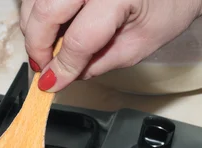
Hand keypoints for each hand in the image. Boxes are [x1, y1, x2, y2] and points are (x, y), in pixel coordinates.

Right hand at [19, 0, 201, 91]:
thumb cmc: (168, 5)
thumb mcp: (139, 44)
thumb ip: (99, 62)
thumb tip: (64, 75)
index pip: (78, 39)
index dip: (62, 67)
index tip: (50, 85)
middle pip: (45, 12)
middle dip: (37, 46)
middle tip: (44, 67)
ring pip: (33, 0)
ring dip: (34, 26)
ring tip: (48, 46)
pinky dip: (38, 11)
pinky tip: (52, 25)